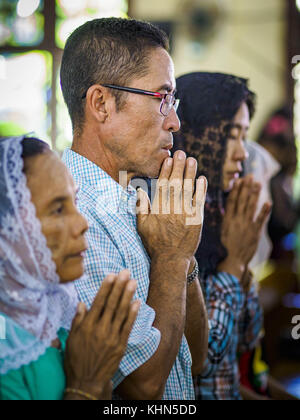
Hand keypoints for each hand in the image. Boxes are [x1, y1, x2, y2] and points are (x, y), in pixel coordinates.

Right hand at [64, 270, 139, 399]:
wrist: (87, 382)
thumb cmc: (76, 360)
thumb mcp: (71, 339)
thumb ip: (77, 320)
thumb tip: (82, 303)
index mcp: (87, 326)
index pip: (98, 302)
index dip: (106, 287)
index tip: (112, 275)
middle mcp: (100, 329)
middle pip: (112, 303)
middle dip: (119, 286)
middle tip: (126, 272)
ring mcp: (112, 336)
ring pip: (121, 312)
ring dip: (128, 295)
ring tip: (133, 281)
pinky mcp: (120, 344)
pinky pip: (128, 326)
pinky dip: (133, 313)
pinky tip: (137, 302)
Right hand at [137, 151, 206, 264]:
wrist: (172, 260)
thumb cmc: (155, 243)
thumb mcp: (142, 226)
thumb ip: (141, 207)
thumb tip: (139, 190)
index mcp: (158, 208)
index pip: (162, 185)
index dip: (166, 171)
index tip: (168, 159)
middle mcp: (172, 208)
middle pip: (176, 183)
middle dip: (179, 166)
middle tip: (182, 153)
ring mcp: (185, 213)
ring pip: (188, 189)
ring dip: (190, 173)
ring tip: (192, 160)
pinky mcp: (197, 219)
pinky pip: (199, 201)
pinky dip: (201, 189)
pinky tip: (202, 179)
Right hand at [218, 175, 270, 279]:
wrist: (233, 261)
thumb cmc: (224, 247)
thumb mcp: (221, 231)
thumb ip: (224, 219)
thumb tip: (225, 207)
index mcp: (227, 220)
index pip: (231, 201)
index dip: (235, 190)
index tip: (238, 180)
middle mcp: (237, 220)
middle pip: (242, 200)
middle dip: (246, 187)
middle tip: (249, 176)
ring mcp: (247, 226)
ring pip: (251, 207)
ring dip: (255, 194)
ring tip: (258, 183)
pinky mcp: (255, 232)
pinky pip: (260, 220)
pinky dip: (264, 211)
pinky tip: (268, 202)